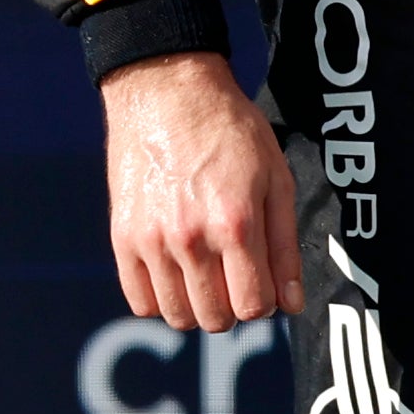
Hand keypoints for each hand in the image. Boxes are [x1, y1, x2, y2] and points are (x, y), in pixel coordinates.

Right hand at [102, 49, 299, 329]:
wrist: (168, 96)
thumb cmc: (232, 132)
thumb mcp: (276, 178)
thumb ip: (285, 245)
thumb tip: (291, 304)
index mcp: (236, 223)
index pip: (252, 304)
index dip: (264, 303)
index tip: (264, 286)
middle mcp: (191, 239)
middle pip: (215, 317)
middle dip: (234, 308)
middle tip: (237, 279)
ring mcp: (152, 241)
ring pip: (177, 315)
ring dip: (199, 308)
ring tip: (209, 278)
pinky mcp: (123, 239)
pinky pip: (140, 301)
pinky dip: (162, 300)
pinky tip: (178, 275)